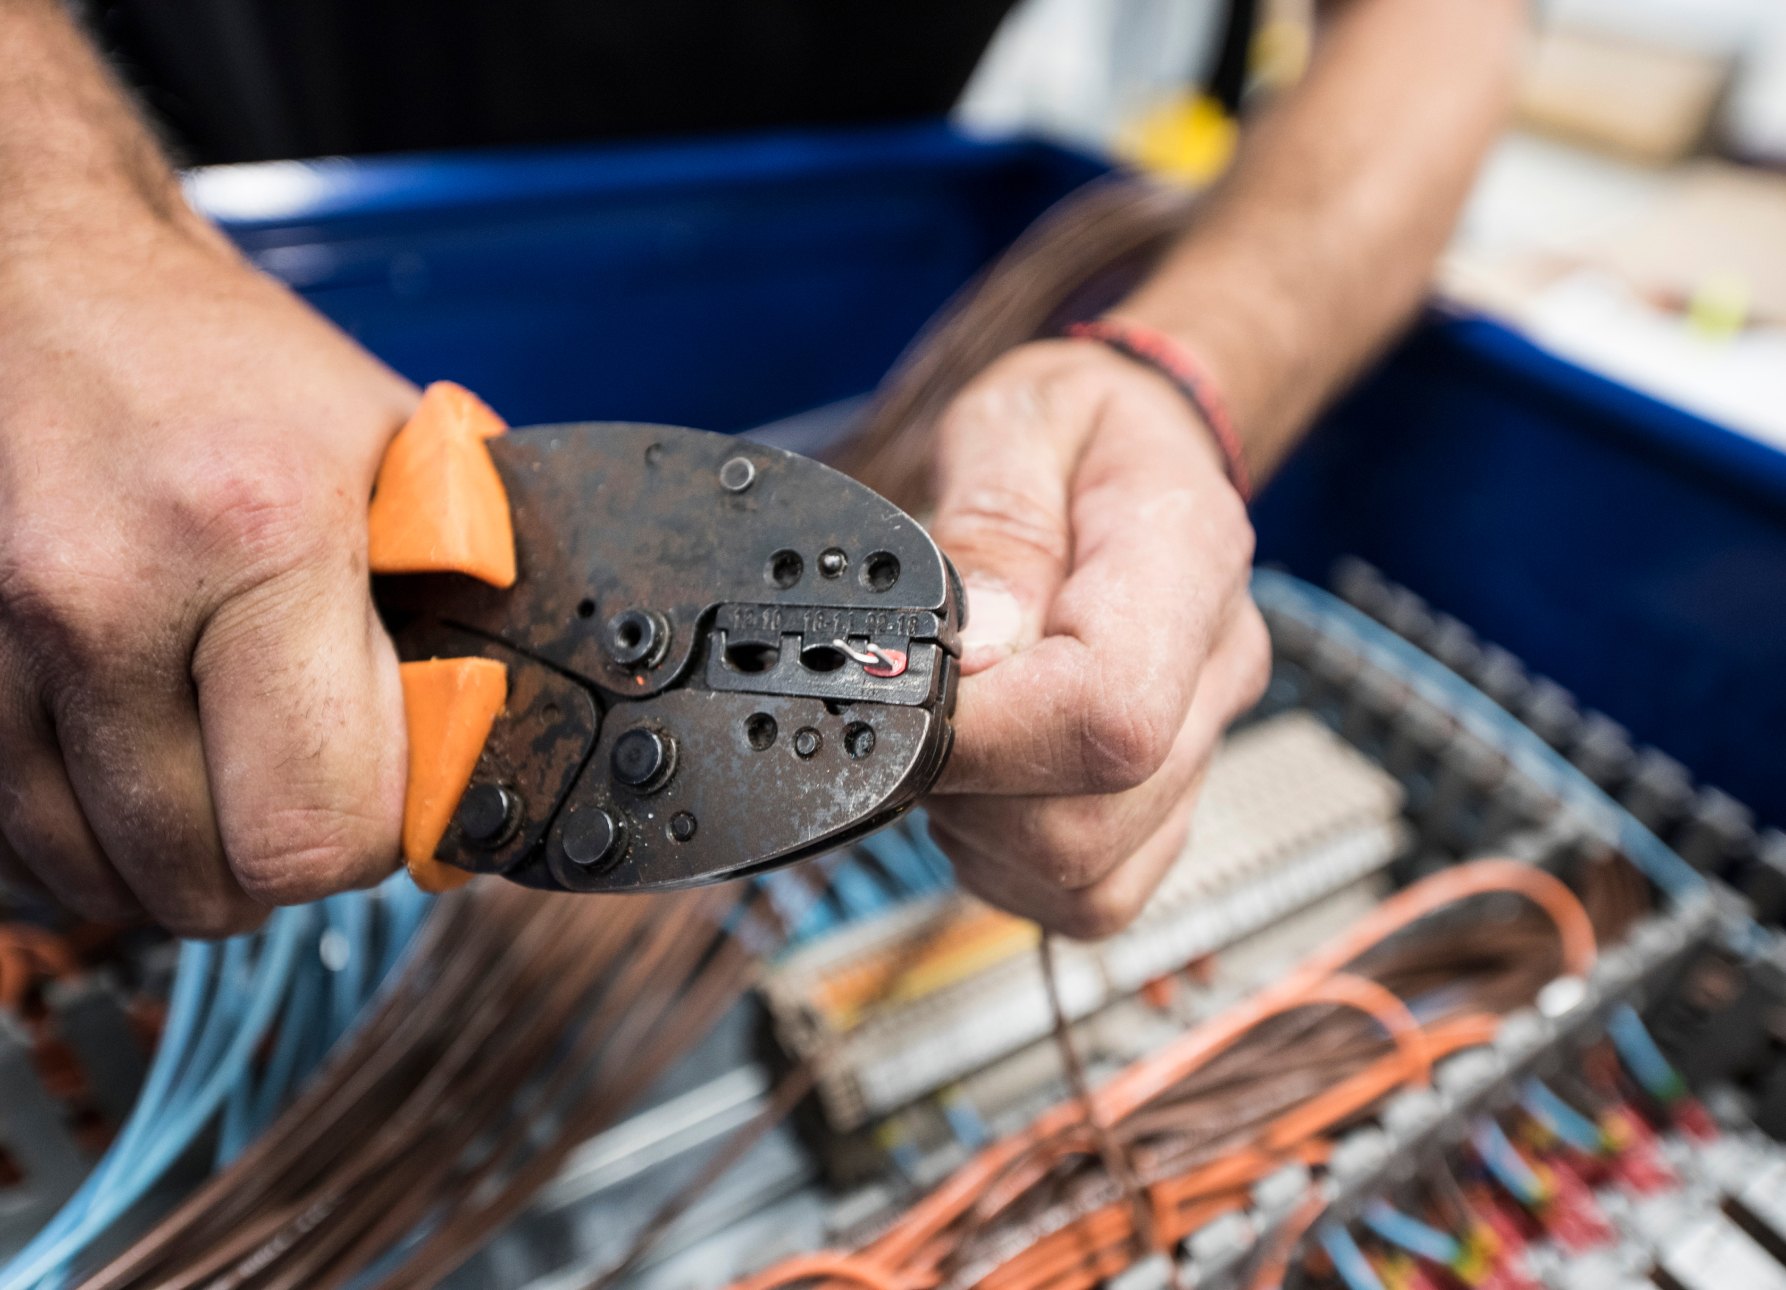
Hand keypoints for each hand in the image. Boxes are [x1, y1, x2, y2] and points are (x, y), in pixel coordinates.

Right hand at [0, 215, 415, 934]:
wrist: (43, 286)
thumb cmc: (231, 369)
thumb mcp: (397, 453)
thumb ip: (463, 596)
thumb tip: (492, 744)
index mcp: (260, 534)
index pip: (323, 827)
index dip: (379, 832)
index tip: (393, 786)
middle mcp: (106, 597)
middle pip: (209, 880)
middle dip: (280, 858)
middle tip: (307, 782)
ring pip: (101, 883)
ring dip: (180, 856)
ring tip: (222, 765)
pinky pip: (15, 846)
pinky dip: (87, 840)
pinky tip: (136, 768)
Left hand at [924, 339, 1269, 937]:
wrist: (1134, 446)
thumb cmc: (1072, 429)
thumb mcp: (1014, 421)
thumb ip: (994, 527)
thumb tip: (976, 653)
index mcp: (1188, 560)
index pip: (1109, 713)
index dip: (986, 736)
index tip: (906, 697)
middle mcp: (1215, 671)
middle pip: (1090, 820)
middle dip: (964, 788)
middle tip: (913, 704)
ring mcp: (1202, 748)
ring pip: (1087, 875)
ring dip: (981, 830)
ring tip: (952, 732)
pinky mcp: (1166, 805)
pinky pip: (1088, 894)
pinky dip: (1010, 862)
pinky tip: (982, 783)